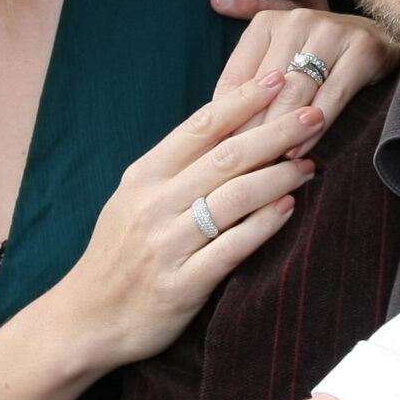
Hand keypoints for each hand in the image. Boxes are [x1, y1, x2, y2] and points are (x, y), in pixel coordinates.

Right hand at [64, 73, 318, 369]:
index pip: (200, 126)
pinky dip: (264, 225)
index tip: (278, 79)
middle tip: (314, 115)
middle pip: (226, 157)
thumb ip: (175, 168)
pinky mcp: (181, 286)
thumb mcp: (134, 199)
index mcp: (143, 177)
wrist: (85, 320)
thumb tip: (229, 127)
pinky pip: (231, 248)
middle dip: (276, 132)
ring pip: (234, 198)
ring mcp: (167, 245)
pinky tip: (288, 209)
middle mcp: (154, 205)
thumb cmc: (119, 254)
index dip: (243, 100)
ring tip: (308, 166)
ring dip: (279, 177)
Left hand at [217, 9, 399, 156]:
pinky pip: (333, 96)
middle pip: (268, 89)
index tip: (225, 154)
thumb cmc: (318, 61)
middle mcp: (297, 20)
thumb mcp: (278, 64)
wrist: (379, 37)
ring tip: (271, 164)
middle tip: (246, 169)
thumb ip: (248, 87)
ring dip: (283, 132)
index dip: (231, 120)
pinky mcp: (362, 48)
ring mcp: (331, 31)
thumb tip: (214, 129)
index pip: (239, 79)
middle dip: (255, 132)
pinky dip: (316, 127)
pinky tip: (301, 150)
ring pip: (298, 92)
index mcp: (266, 23)